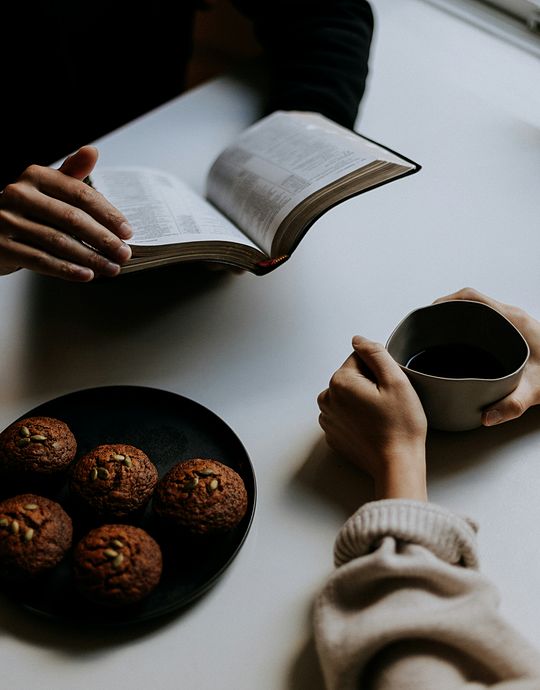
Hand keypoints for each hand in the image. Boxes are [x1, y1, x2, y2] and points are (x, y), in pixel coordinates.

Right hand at [0, 146, 132, 280]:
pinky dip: (67, 270)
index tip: (127, 231)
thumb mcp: (47, 187)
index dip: (107, 214)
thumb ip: (71, 173)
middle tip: (123, 253)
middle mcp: (18, 195)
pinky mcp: (2, 246)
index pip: (80, 194)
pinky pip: (41, 261)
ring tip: (111, 267)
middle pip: (72, 219)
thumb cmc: (26, 208)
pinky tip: (86, 275)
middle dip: (103, 239)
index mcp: (34, 176)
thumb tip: (92, 152)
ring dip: (90, 258)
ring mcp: (7, 221)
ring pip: (58, 242)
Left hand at [318, 336, 427, 500]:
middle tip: (388, 404)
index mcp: (339, 382)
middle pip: (352, 377)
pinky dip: (358, 418)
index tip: (388, 388)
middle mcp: (327, 399)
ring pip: (348, 396)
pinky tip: (373, 428)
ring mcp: (327, 419)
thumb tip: (358, 340)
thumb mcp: (396, 380)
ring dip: (363, 401)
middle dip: (370, 385)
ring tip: (381, 417)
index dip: (379, 370)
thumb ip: (375, 353)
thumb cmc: (400, 426)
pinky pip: (346, 415)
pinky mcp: (333, 435)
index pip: (359, 359)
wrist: (397, 464)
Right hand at [435, 287, 539, 425]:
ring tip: (439, 335)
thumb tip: (485, 416)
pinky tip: (463, 346)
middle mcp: (511, 317)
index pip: (471, 297)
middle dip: (446, 311)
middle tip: (429, 327)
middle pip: (470, 302)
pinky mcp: (515, 331)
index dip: (446, 301)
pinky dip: (470, 327)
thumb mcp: (536, 391)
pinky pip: (486, 321)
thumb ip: (511, 405)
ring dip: (459, 319)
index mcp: (512, 320)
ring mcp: (514, 322)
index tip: (430, 312)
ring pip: (478, 311)